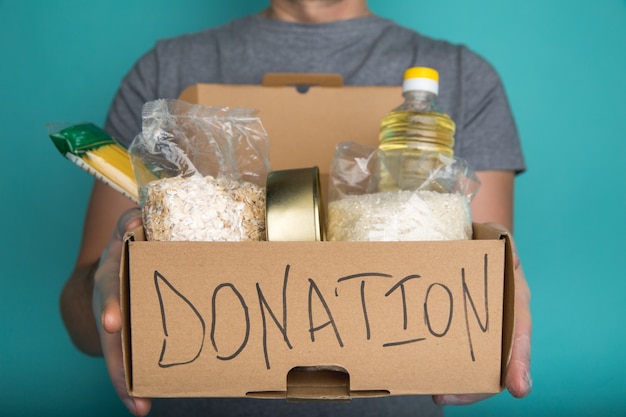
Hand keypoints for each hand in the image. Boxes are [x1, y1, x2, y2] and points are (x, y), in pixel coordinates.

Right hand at [92, 208, 151, 415]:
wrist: (115, 269)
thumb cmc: (126, 251)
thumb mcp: (124, 234)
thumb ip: (129, 222)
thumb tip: (138, 215)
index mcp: (110, 280)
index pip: (110, 292)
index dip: (111, 307)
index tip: (112, 323)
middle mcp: (110, 308)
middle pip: (111, 338)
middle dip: (117, 358)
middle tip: (126, 380)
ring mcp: (118, 328)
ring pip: (119, 359)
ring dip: (126, 384)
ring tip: (140, 407)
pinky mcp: (130, 341)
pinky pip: (131, 365)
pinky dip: (134, 386)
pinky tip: (143, 406)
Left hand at [432, 224, 531, 405]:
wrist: (464, 240)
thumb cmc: (484, 242)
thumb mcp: (496, 237)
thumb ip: (503, 243)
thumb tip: (512, 260)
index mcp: (514, 306)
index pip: (520, 338)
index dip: (520, 363)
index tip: (518, 388)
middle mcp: (498, 325)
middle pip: (494, 366)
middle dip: (475, 388)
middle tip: (447, 397)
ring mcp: (477, 332)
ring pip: (471, 367)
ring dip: (455, 385)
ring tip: (433, 393)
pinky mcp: (454, 330)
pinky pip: (449, 354)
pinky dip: (438, 367)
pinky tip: (420, 376)